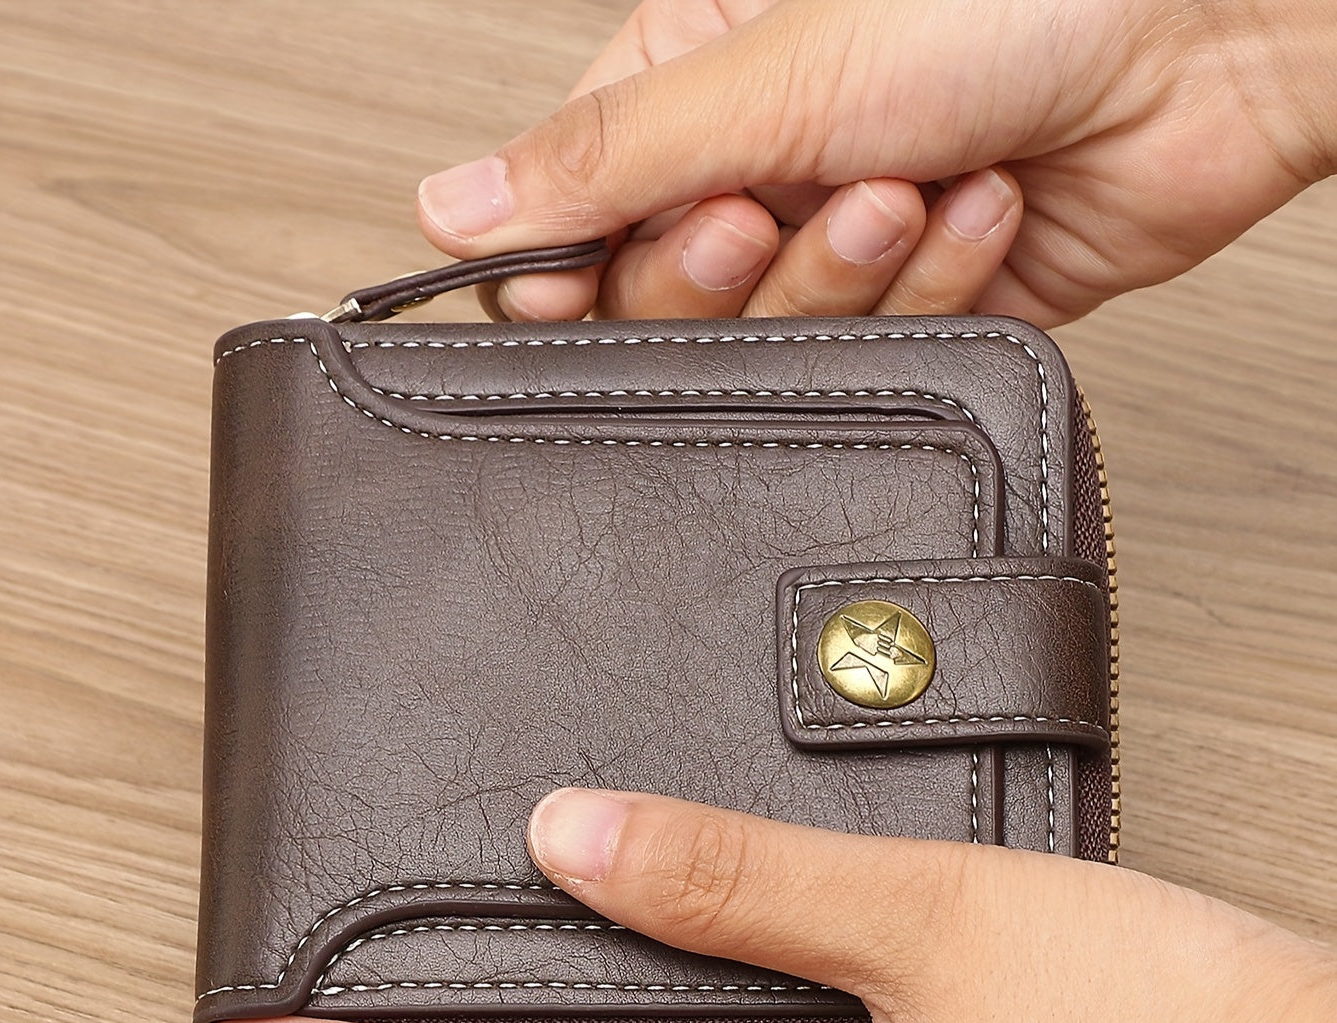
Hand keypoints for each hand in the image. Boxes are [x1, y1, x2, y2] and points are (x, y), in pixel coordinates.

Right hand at [416, 0, 1335, 327]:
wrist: (1209, 36)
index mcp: (699, 82)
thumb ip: (605, 159)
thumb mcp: (771, 70)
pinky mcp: (925, 305)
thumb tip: (451, 210)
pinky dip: (936, 286)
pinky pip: (883, 348)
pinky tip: (982, 205)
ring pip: (778, 337)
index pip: (574, 213)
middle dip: (730, 270)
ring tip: (913, 186)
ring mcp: (845, 243)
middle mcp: (766, 167)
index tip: (570, 286)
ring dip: (849, 271)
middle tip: (774, 211)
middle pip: (668, 298)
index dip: (569, 267)